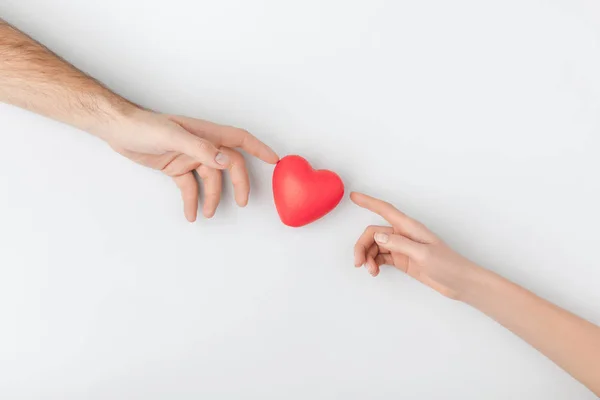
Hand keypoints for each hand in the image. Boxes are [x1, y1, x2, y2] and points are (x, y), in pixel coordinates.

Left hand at [102, 109, 278, 221]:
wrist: (117, 130)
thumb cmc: (143, 126)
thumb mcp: (172, 136)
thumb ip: (200, 148)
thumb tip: (227, 160)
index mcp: (205, 133)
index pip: (239, 139)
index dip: (259, 149)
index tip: (275, 162)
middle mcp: (202, 145)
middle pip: (229, 165)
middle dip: (238, 183)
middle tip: (242, 202)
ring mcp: (189, 157)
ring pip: (209, 179)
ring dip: (211, 197)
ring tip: (206, 213)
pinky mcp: (176, 167)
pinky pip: (190, 186)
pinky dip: (192, 200)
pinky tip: (190, 213)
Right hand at [351, 192, 479, 298]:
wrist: (460, 283)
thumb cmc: (448, 265)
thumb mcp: (423, 254)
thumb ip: (399, 244)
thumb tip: (377, 237)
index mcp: (409, 227)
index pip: (385, 210)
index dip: (368, 202)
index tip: (354, 196)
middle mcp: (403, 234)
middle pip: (374, 233)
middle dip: (362, 246)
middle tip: (358, 263)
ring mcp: (402, 247)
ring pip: (375, 246)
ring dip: (368, 257)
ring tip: (371, 271)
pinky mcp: (402, 259)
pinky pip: (381, 257)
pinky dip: (374, 263)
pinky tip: (375, 271)